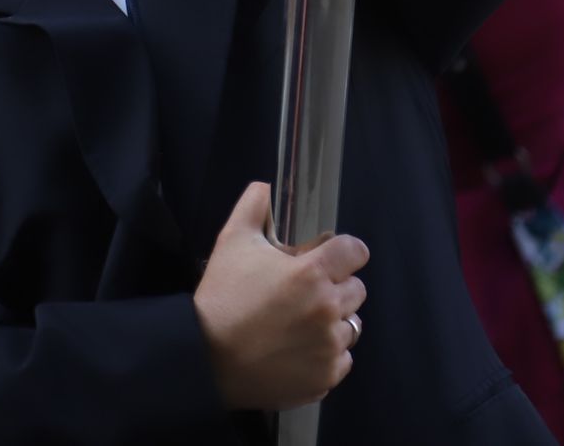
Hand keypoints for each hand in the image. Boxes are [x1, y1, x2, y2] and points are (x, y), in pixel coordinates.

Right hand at [193, 182, 367, 411]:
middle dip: (335, 287)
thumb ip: (253, 207)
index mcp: (313, 273)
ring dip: (333, 322)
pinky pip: (342, 360)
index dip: (342, 252)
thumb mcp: (231, 242)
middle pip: (357, 290)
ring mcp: (330, 347)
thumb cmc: (222, 297)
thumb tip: (265, 186)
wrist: (206, 358)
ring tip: (299, 325)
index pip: (356, 251)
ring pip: (351, 326)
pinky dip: (326, 356)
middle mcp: (329, 309)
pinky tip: (297, 351)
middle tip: (303, 294)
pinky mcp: (326, 377)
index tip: (326, 258)